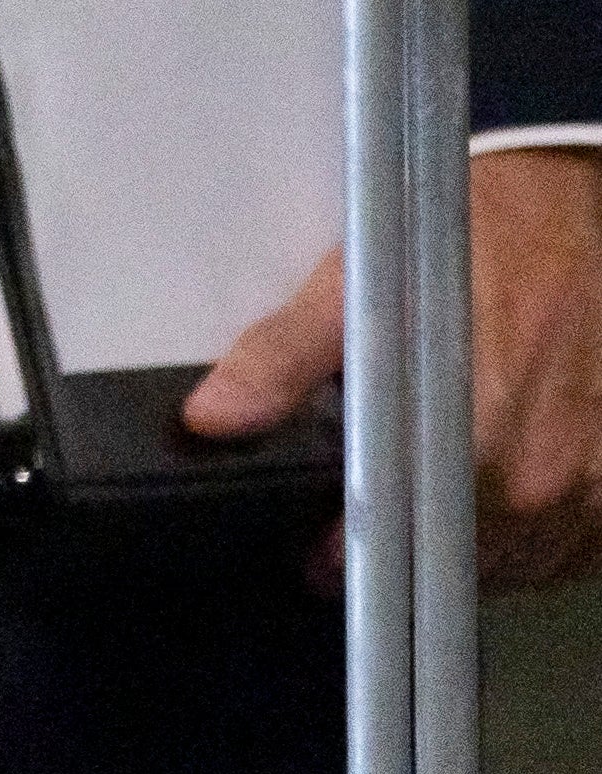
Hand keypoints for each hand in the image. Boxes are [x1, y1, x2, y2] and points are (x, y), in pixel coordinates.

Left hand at [180, 144, 601, 591]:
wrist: (575, 205)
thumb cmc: (468, 240)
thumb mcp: (357, 284)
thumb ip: (283, 357)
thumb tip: (211, 419)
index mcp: (470, 445)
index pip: (399, 550)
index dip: (348, 554)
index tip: (318, 555)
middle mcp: (541, 485)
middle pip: (456, 568)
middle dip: (408, 549)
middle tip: (373, 508)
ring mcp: (593, 494)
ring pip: (518, 564)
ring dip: (472, 545)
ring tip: (437, 490)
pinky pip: (573, 550)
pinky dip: (535, 534)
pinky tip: (501, 489)